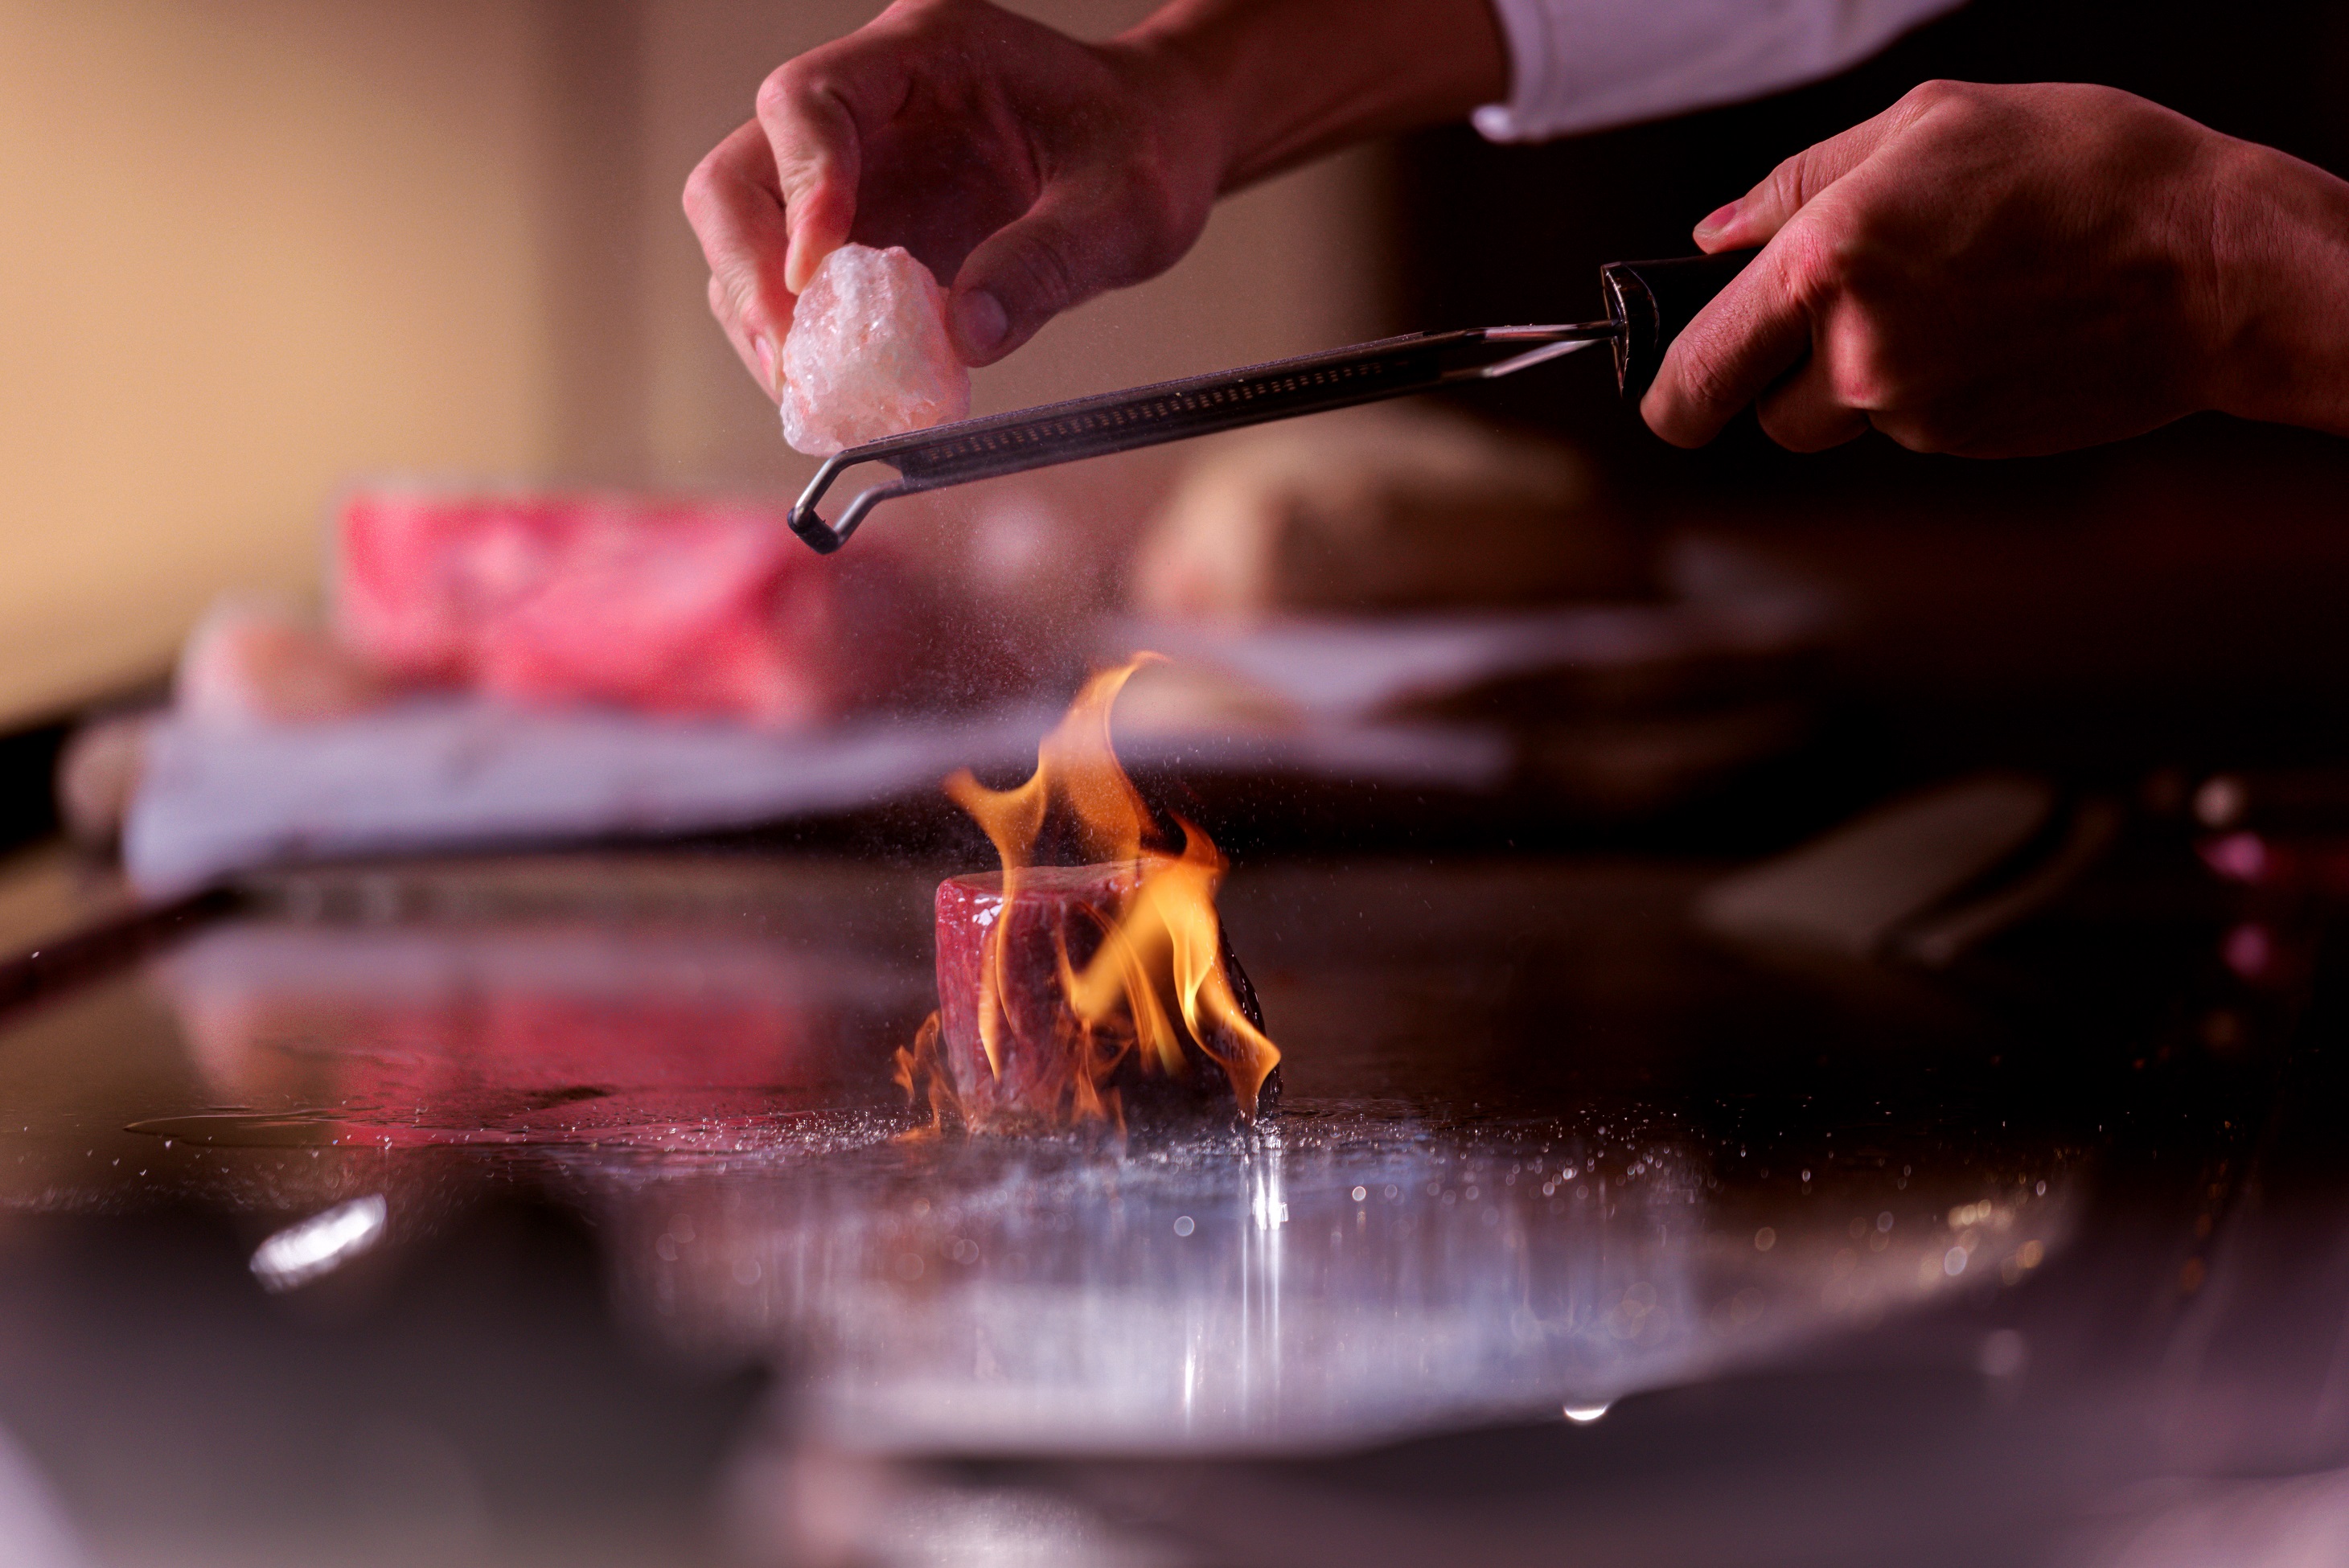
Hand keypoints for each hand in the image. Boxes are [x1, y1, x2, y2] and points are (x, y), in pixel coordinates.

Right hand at [683, 0, 1504, 401]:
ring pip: (752, 238)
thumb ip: (1045, 266)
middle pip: (743, 181)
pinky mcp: (864, 230)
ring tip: (833, 410)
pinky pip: (801, 289)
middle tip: (810, 382)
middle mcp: (866, 104)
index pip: (811, 113)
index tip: (838, 303)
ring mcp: (854, 169)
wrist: (1175, 142)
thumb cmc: (1158, 151)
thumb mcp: (1128, 206)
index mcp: (920, 56)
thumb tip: (956, 347)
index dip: (805, 208)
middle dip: (762, 285)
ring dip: (773, 328)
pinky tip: (860, 402)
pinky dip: (813, 348)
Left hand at [1641, 81, 2332, 457]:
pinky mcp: (1961, 445)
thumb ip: (1796, 186)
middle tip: (1802, 334)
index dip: (1666, 388)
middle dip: (1761, 384)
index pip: (1692, 374)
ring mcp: (1910, 414)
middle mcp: (1855, 355)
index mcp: (1825, 265)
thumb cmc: (2084, 169)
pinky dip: (1922, 388)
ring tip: (1937, 300)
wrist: (2213, 261)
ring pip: (1832, 420)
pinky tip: (1985, 328)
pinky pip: (1900, 427)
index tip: (1666, 383)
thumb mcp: (1927, 126)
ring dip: (1849, 380)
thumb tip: (1713, 241)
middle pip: (1753, 415)